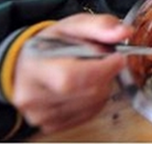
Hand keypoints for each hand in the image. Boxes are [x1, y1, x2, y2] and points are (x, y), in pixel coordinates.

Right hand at [11, 14, 131, 133]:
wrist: (27, 65)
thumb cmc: (51, 43)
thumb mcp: (73, 25)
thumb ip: (99, 26)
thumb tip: (124, 32)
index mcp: (35, 65)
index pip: (72, 77)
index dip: (103, 68)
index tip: (118, 57)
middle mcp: (32, 95)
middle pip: (87, 92)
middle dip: (106, 75)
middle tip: (105, 62)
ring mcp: (40, 115)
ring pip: (92, 105)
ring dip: (103, 88)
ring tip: (92, 72)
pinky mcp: (50, 126)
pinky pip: (88, 115)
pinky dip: (96, 101)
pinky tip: (86, 87)